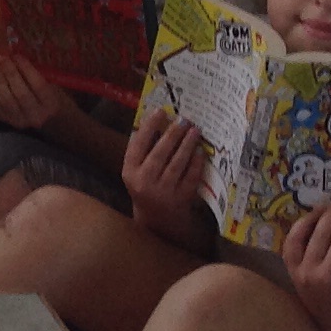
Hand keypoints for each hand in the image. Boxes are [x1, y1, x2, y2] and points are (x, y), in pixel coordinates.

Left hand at [0, 55, 78, 134]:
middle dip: (10, 73)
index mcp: (52, 105)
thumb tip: (18, 58)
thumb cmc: (51, 97)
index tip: (17, 56)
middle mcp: (36, 116)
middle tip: (3, 58)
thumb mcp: (52, 86)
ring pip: (6, 99)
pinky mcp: (7, 121)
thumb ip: (38, 75)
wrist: (49, 121)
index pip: (38, 86)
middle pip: (20, 93)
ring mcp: (20, 121)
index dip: (26, 69)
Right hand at [122, 109, 207, 241]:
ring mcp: (164, 191)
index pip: (138, 145)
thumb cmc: (146, 187)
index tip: (160, 111)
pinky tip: (200, 151)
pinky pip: (190, 177)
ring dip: (186, 145)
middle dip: (172, 135)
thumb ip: (143, 151)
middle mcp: (144, 182)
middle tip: (184, 120)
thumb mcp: (136, 171)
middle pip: (160, 154)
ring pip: (177, 164)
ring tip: (194, 131)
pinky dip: (196, 163)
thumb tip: (158, 122)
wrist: (157, 218)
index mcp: (130, 172)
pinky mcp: (181, 198)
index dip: (149, 127)